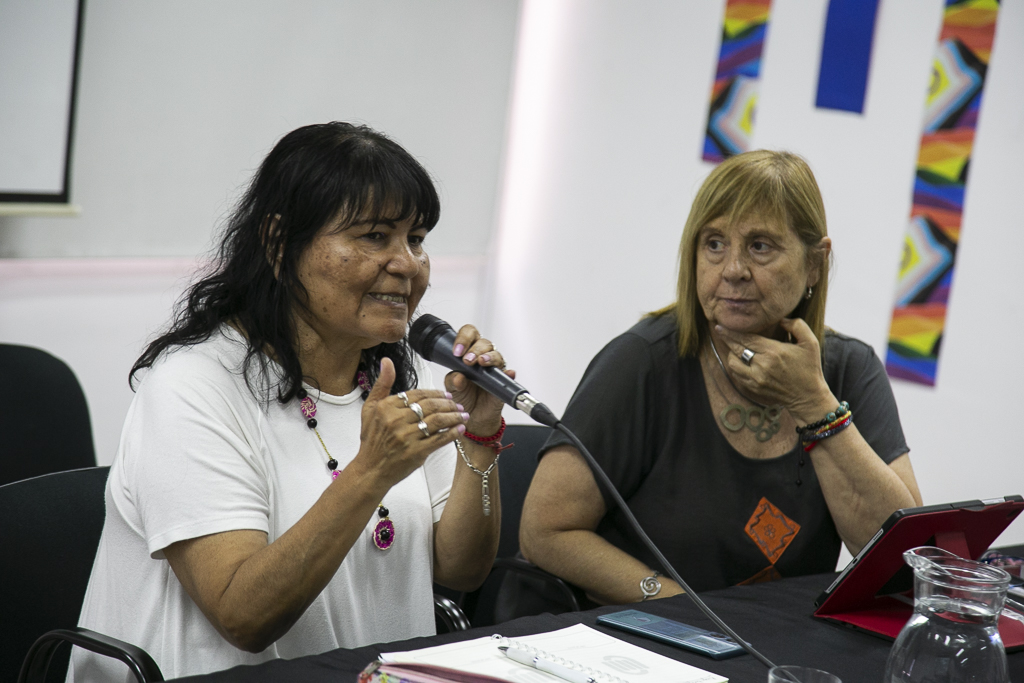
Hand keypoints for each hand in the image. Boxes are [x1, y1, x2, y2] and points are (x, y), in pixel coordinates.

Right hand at [355, 358, 466, 485]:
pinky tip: (460, 428)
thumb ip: (382, 384)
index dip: (436, 393)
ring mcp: (407, 437)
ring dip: (454, 416)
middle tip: (458, 404)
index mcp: (387, 407)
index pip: (418, 394)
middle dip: (449, 403)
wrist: (371, 469)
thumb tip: (387, 361)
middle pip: (431, 406)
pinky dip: (452, 432)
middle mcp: (396, 420)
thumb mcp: (370, 408)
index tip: (447, 394)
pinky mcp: (416, 452)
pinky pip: (440, 439)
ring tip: (463, 414)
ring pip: (438, 420)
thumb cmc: (372, 439)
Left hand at [444, 324, 508, 435]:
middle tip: (467, 360)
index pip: (469, 334)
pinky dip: (509, 373)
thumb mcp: (451, 388)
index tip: (457, 351)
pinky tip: (508, 372)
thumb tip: (458, 376)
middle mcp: (483, 358)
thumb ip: (452, 380)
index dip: (464, 338)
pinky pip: (509, 374)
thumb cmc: (463, 398)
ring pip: (496, 355)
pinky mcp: (503, 382)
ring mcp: (494, 369)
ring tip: (481, 363)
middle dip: (475, 349)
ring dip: (489, 357)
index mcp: (469, 352)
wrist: (472, 417)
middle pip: (484, 342)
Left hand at [714, 318, 835, 421]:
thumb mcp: (810, 343)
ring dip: (731, 353)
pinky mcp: (754, 388)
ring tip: (734, 347)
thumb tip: (781, 319)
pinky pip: (737, 375)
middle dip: (727, 339)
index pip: (746, 339)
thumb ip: (797, 326)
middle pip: (736, 349)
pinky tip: (739, 360)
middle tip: (720, 331)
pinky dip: (735, 366)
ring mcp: (756, 378)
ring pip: (733, 363)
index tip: (721, 326)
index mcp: (774, 351)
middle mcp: (762, 365)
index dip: (732, 332)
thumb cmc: (809, 368)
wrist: (808, 397)